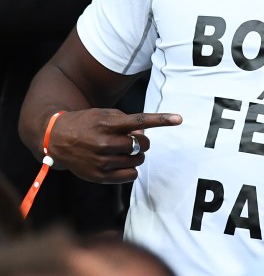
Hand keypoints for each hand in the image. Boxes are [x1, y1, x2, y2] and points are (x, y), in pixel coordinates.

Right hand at [48, 109, 181, 182]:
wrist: (56, 138)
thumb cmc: (87, 124)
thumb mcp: (105, 115)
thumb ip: (127, 123)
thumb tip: (143, 135)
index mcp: (108, 124)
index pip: (140, 121)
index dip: (162, 120)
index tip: (179, 118)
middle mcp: (105, 143)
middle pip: (142, 144)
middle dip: (142, 142)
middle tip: (130, 140)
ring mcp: (101, 161)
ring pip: (138, 161)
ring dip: (136, 156)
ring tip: (122, 152)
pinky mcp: (99, 176)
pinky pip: (131, 176)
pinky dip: (131, 170)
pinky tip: (120, 163)